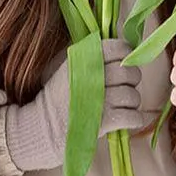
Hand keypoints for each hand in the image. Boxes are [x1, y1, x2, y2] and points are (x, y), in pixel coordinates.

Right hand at [4, 38, 153, 171]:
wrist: (41, 127)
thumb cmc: (57, 97)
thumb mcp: (69, 68)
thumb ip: (92, 58)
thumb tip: (122, 52)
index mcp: (85, 59)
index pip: (118, 48)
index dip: (126, 55)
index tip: (123, 63)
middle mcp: (94, 76)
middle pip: (130, 73)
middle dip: (132, 80)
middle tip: (123, 87)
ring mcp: (100, 99)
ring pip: (133, 95)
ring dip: (131, 102)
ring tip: (121, 106)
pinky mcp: (104, 121)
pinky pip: (133, 116)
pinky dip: (135, 119)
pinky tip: (126, 120)